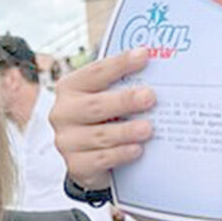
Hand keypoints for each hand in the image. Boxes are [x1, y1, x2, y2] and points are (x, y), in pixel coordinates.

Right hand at [50, 48, 157, 187]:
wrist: (90, 158)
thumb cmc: (104, 119)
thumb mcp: (108, 98)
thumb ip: (122, 87)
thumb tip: (158, 75)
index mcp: (70, 88)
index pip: (95, 72)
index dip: (119, 64)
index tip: (143, 56)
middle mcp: (63, 112)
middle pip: (95, 105)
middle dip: (124, 101)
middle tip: (150, 97)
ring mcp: (66, 140)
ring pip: (99, 135)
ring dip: (126, 131)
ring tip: (148, 128)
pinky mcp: (75, 164)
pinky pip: (100, 159)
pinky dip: (120, 154)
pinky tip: (137, 150)